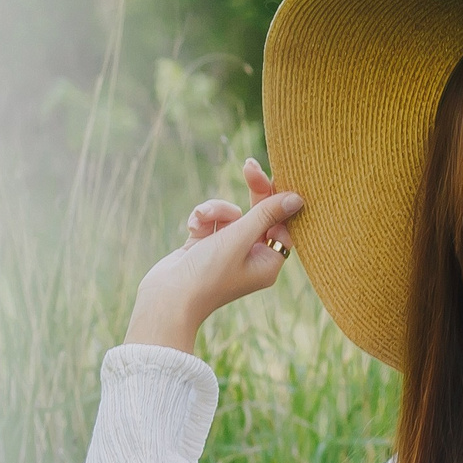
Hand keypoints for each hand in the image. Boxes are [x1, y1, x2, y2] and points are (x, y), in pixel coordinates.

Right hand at [127, 159, 302, 352]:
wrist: (166, 298)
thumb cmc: (208, 273)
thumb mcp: (239, 238)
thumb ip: (266, 214)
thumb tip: (297, 198)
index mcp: (268, 262)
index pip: (282, 223)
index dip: (277, 199)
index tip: (271, 176)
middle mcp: (250, 258)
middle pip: (260, 215)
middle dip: (252, 192)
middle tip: (249, 165)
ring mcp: (227, 252)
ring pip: (231, 214)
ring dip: (217, 209)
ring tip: (203, 218)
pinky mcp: (205, 247)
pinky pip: (211, 220)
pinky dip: (202, 218)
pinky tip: (193, 226)